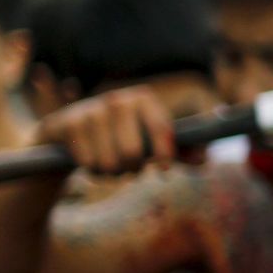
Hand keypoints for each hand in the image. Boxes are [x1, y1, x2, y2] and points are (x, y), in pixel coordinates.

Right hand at [33, 87, 179, 176]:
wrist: (70, 133)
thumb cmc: (122, 138)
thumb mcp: (152, 142)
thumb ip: (181, 152)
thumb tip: (204, 161)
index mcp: (144, 99)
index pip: (161, 128)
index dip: (165, 153)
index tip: (164, 170)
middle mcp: (119, 99)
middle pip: (132, 152)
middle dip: (132, 169)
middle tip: (130, 170)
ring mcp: (91, 109)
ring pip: (109, 161)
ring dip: (111, 173)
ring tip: (110, 166)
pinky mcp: (68, 122)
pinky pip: (87, 161)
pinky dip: (92, 169)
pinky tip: (90, 161)